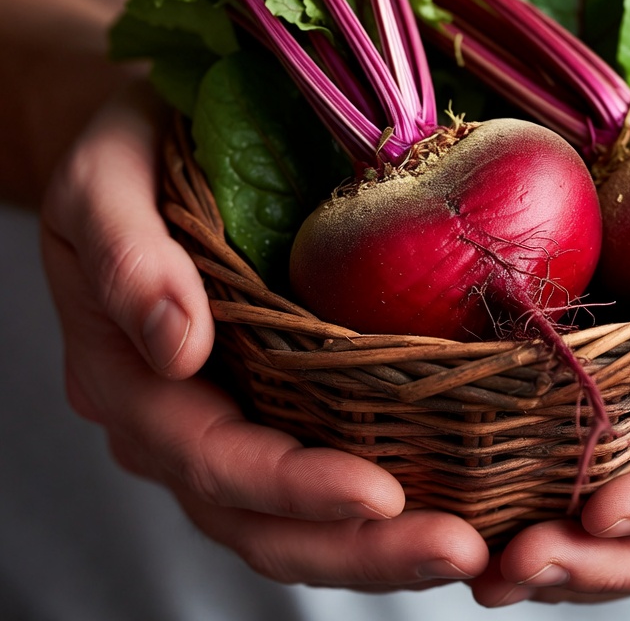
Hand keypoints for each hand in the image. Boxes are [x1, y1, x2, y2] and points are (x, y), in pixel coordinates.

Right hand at [39, 83, 488, 589]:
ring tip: (468, 549)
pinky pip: (320, 464)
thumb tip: (178, 347)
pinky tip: (448, 499)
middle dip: (357, 548)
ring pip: (292, 517)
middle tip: (458, 552)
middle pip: (259, 518)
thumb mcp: (103, 183)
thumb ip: (127, 259)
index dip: (291, 488)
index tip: (380, 495)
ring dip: (378, 546)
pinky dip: (378, 505)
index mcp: (127, 377)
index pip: (210, 458)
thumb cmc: (124, 154)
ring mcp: (226, 414)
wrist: (148, 136)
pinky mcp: (273, 395)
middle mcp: (176, 418)